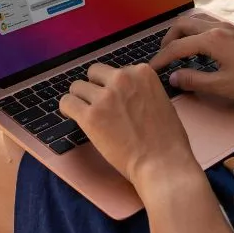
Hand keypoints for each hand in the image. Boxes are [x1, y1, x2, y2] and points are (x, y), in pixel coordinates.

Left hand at [60, 63, 198, 188]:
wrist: (162, 163)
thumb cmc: (167, 139)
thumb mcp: (161, 100)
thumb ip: (141, 90)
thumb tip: (126, 92)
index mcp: (141, 72)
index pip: (114, 70)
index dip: (112, 86)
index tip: (114, 99)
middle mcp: (122, 78)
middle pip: (93, 73)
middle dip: (95, 88)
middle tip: (100, 106)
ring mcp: (105, 97)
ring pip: (77, 87)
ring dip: (81, 100)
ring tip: (87, 114)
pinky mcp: (90, 116)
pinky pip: (66, 102)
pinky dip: (68, 109)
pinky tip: (73, 117)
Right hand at [148, 13, 233, 101]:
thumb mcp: (224, 87)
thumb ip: (195, 82)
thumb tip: (174, 77)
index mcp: (211, 40)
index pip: (176, 47)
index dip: (160, 59)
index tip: (150, 70)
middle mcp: (218, 28)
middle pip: (182, 25)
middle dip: (168, 40)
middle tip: (163, 59)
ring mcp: (229, 28)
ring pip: (195, 22)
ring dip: (182, 35)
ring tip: (180, 55)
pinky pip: (208, 25)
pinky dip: (196, 34)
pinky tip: (203, 54)